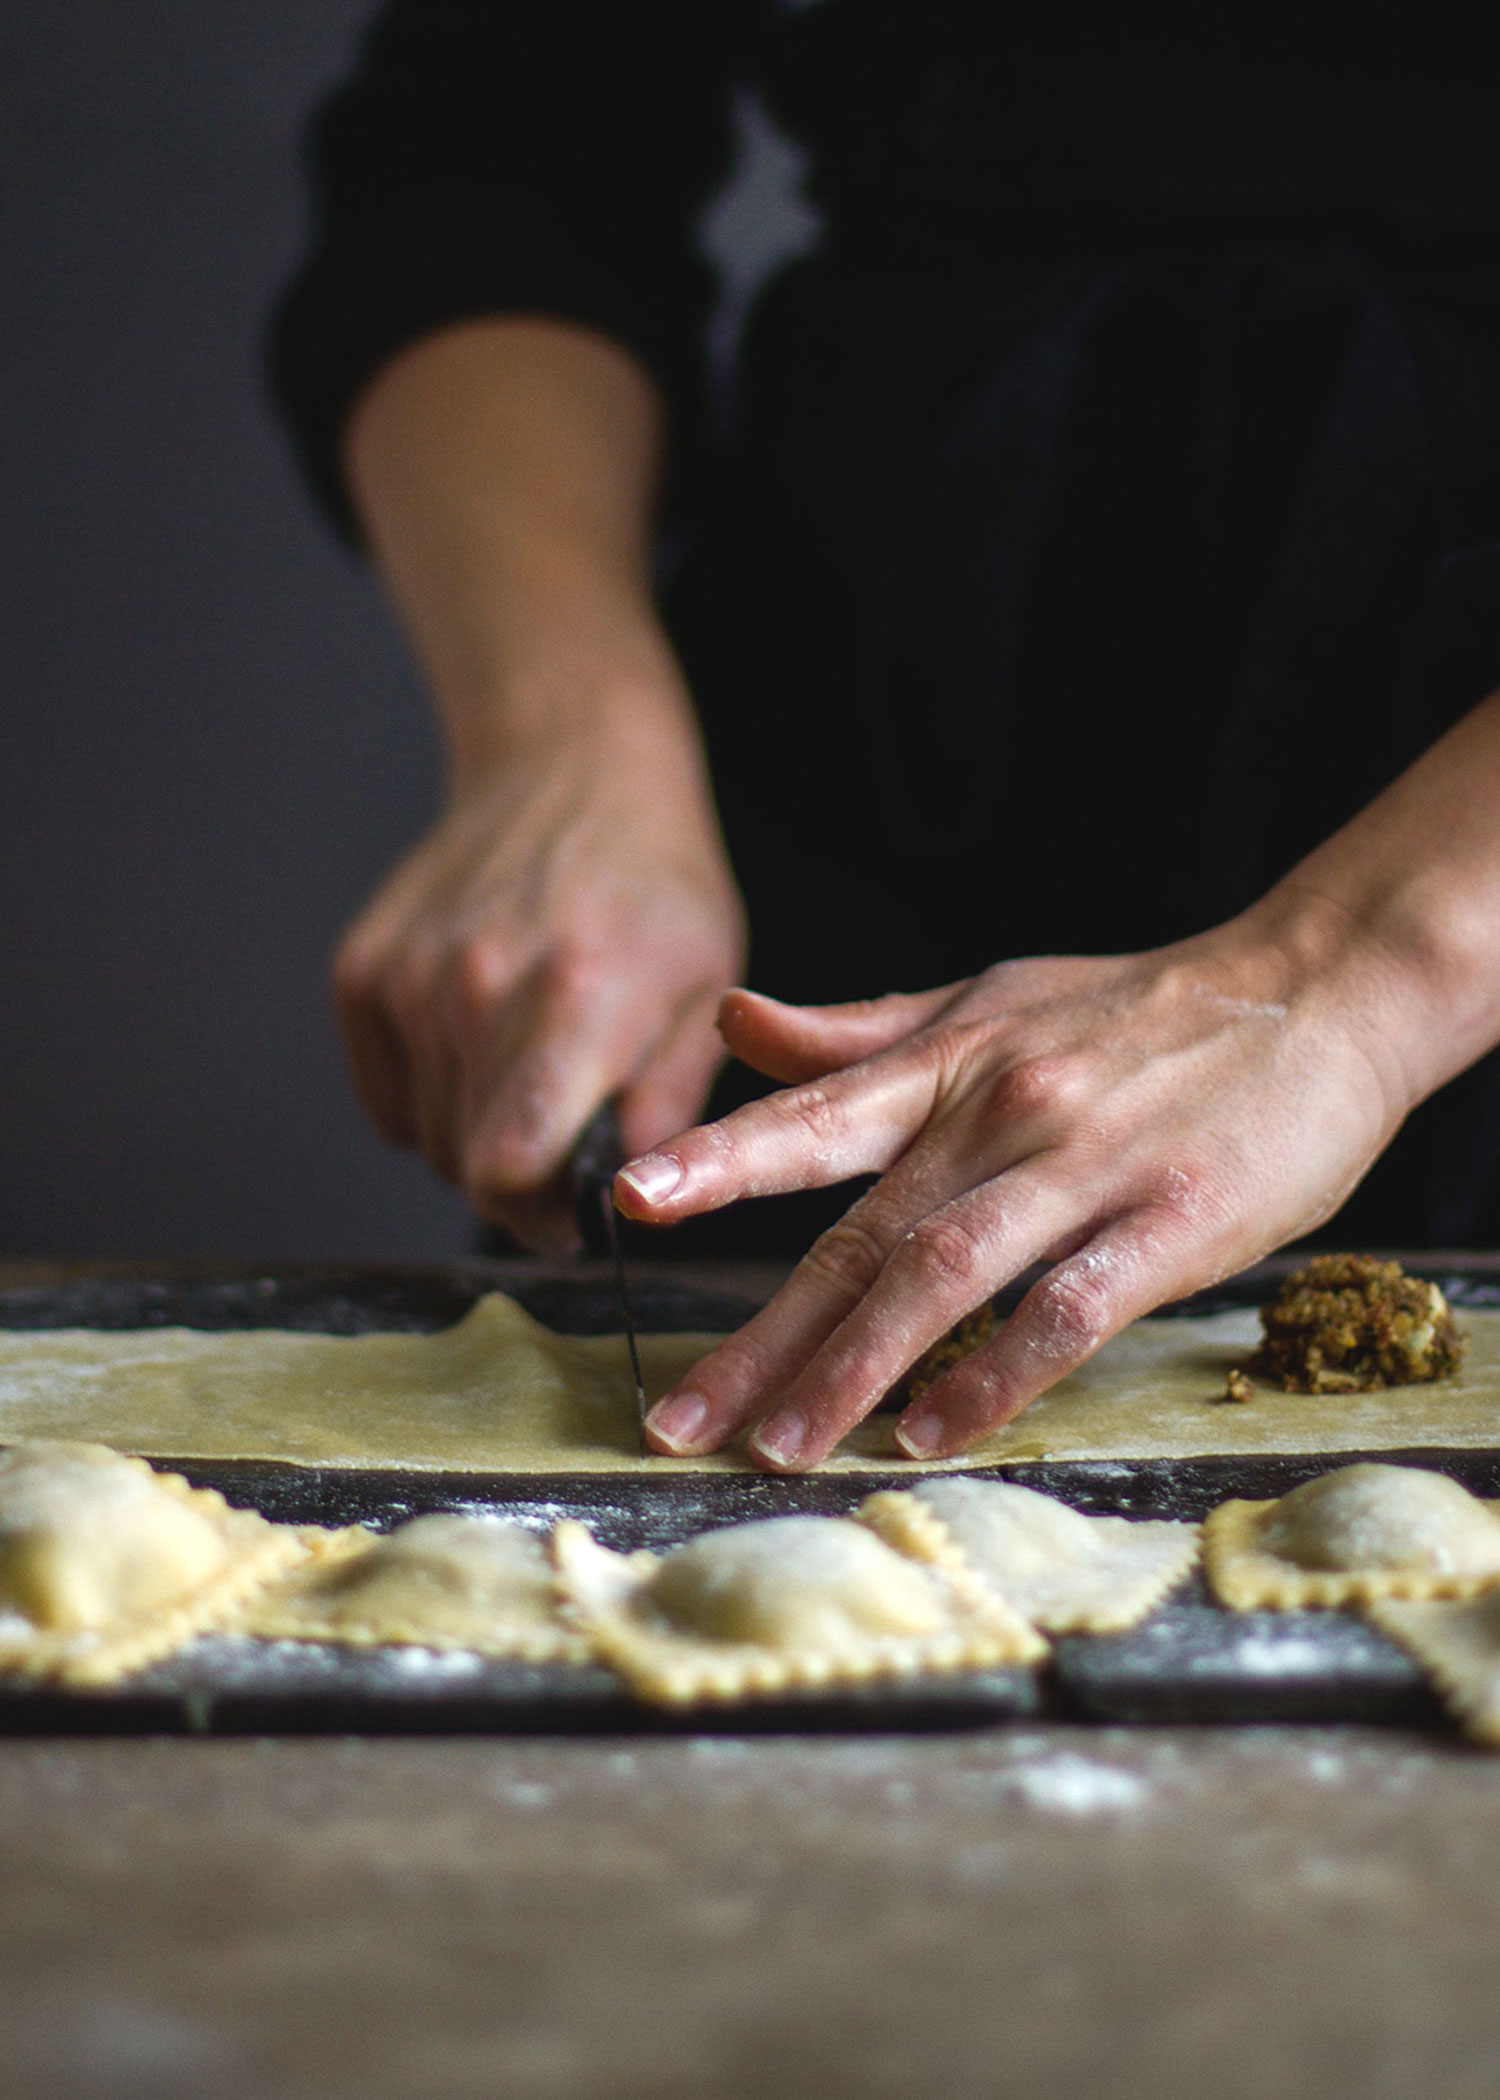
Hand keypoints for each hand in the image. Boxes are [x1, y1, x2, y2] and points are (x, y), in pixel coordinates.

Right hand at [333, 721, 745, 1249]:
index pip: (507, 1167)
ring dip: (479, 1134)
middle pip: (468, 1166)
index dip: (539, 1215)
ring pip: (429, 1138)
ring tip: (533, 1066)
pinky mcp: (361, 972)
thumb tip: (633, 1194)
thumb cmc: (655, 885)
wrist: (568, 768)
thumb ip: (668, 1103)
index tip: (574, 1212)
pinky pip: (389, 1098)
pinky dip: (431, 1096)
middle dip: (522, 1180)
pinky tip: (482, 1040)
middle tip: (570, 1134)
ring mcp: (407, 977)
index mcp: (573, 997)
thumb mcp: (705, 993)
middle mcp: (474, 987)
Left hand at [619, 895, 1426, 1465]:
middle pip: (860, 1233)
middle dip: (762, 1331)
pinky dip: (999, 1372)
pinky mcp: (1172, 1222)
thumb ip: (857, 1031)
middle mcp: (1002, 1113)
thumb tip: (734, 1025)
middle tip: (679, 1418)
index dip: (722, 1155)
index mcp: (952, 1062)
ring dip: (856, 1367)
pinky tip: (936, 1430)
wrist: (1317, 989)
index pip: (816, 1112)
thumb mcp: (988, 997)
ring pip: (946, 1275)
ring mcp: (1087, 1168)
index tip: (633, 1197)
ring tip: (781, 1445)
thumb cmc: (1137, 1009)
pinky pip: (1069, 1307)